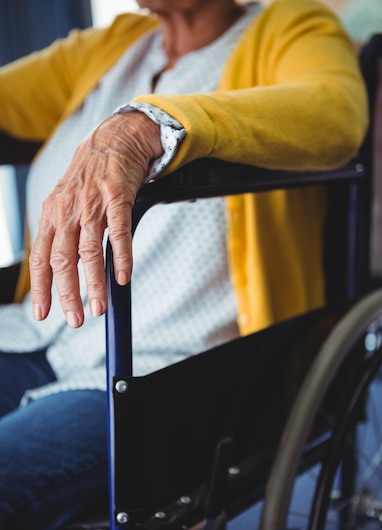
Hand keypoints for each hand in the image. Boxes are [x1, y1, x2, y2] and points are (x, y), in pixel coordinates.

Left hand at [29, 112, 161, 326]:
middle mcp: (68, 210)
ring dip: (93, 283)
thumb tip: (65, 270)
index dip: (41, 288)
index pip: (41, 258)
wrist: (115, 139)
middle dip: (68, 294)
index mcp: (52, 215)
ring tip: (98, 307)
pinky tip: (122, 277)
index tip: (44, 313)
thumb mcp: (67, 202)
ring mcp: (93, 203)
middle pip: (63, 260)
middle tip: (76, 319)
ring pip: (89, 251)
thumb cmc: (90, 175)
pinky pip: (119, 232)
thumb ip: (64, 234)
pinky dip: (121, 257)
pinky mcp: (118, 197)